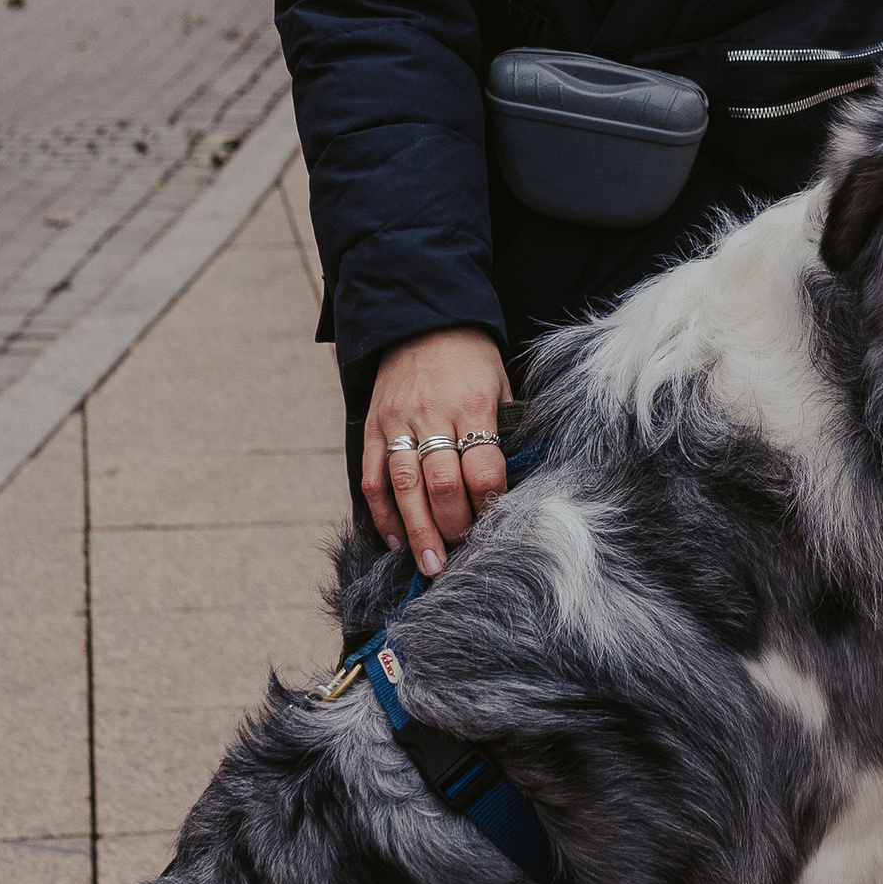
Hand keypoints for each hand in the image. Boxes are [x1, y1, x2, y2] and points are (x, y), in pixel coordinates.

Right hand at [365, 327, 512, 575]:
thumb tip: (510, 485)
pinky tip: (394, 539)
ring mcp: (398, 422)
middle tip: (460, 557)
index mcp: (474, 405)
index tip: (494, 524)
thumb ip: (504, 430)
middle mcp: (432, 415)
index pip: (482, 466)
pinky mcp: (372, 427)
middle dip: (452, 526)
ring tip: (429, 564)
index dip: (488, 503)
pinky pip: (372, 477)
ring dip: (417, 531)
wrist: (423, 319)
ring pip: (403, 486)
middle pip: (440, 482)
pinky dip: (381, 512)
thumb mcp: (502, 384)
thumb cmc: (472, 360)